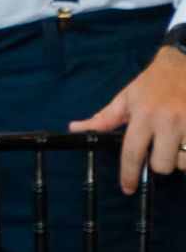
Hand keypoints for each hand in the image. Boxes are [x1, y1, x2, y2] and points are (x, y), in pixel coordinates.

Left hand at [70, 47, 185, 192]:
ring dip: (181, 158)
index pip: (132, 152)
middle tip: (161, 147)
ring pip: (185, 163)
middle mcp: (168, 122)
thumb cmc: (153, 84)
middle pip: (162, 165)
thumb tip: (76, 128)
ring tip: (178, 142)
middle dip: (160, 161)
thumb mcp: (126, 98)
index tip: (127, 188)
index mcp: (144, 115)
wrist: (184, 64)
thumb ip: (104, 118)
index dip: (129, 174)